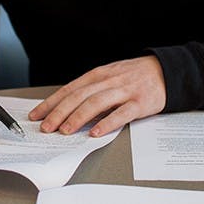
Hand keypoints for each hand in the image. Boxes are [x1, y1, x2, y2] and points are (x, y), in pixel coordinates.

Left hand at [28, 56, 165, 136]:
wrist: (166, 70)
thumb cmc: (133, 76)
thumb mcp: (109, 76)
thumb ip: (91, 90)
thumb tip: (66, 108)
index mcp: (98, 75)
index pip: (69, 89)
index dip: (51, 102)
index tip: (36, 115)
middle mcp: (108, 81)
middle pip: (78, 96)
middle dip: (59, 112)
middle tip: (46, 127)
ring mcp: (124, 91)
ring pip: (96, 103)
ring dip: (78, 117)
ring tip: (65, 131)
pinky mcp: (140, 102)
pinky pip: (121, 113)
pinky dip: (107, 123)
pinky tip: (95, 132)